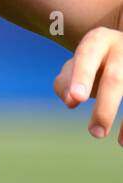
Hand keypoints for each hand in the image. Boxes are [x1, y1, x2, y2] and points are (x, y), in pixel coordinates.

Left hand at [53, 26, 122, 143]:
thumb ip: (66, 83)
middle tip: (95, 133)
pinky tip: (122, 141)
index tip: (76, 99)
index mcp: (98, 41)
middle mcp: (121, 49)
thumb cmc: (93, 62)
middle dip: (105, 107)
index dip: (82, 77)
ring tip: (108, 138)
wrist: (121, 48)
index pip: (88, 56)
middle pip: (115, 79)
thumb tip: (71, 101)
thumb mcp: (76, 66)